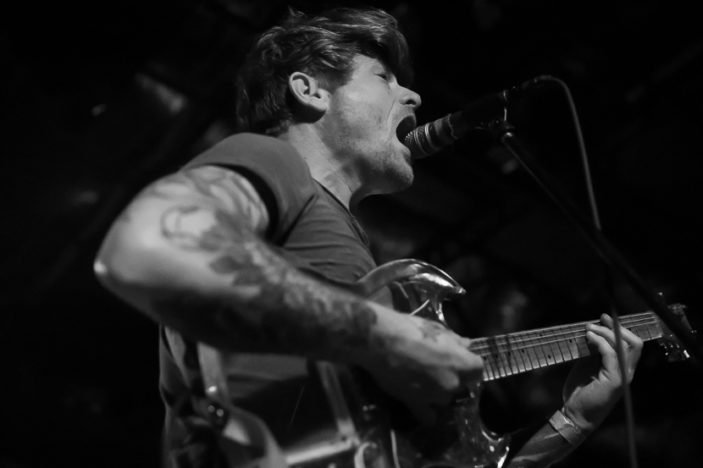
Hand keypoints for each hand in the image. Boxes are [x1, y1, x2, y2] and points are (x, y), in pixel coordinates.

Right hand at [363, 314, 483, 424]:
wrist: (381, 341)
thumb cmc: (411, 329)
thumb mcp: (437, 329)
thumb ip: (455, 341)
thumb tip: (466, 345)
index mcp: (461, 363)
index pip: (478, 369)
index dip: (469, 364)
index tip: (459, 359)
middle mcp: (453, 383)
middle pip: (461, 385)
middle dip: (452, 377)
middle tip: (436, 367)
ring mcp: (435, 397)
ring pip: (444, 399)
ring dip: (438, 392)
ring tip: (422, 381)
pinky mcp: (416, 404)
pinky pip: (428, 416)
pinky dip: (426, 412)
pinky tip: (420, 402)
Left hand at [562, 313, 642, 430]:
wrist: (575, 413)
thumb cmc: (581, 390)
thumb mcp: (587, 364)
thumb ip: (594, 350)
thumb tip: (592, 331)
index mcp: (622, 367)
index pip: (632, 344)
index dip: (620, 328)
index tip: (604, 318)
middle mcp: (627, 371)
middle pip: (635, 343)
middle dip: (617, 328)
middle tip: (600, 320)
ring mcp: (622, 377)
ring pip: (625, 346)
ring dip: (606, 333)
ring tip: (589, 329)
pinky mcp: (614, 381)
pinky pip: (612, 355)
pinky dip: (601, 343)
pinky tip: (589, 338)